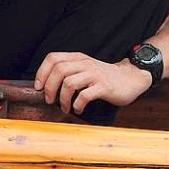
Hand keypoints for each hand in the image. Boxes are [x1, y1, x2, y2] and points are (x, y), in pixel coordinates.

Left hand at [34, 52, 152, 114]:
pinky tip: (77, 109)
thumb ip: (69, 72)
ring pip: (69, 83)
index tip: (38, 87)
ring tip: (64, 107)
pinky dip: (77, 105)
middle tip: (49, 100)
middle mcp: (85, 64)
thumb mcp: (85, 69)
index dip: (42, 72)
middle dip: (49, 88)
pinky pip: (84, 95)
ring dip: (62, 99)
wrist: (131, 78)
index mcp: (78, 58)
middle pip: (58, 70)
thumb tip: (45, 86)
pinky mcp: (104, 86)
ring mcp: (95, 74)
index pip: (53, 58)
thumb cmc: (104, 77)